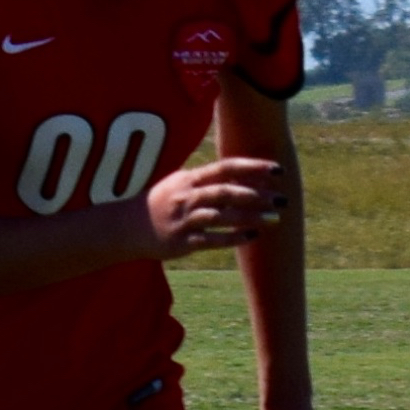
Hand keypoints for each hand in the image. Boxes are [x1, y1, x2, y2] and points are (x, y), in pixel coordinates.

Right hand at [140, 156, 284, 258]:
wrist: (127, 227)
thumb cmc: (162, 203)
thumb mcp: (181, 183)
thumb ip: (209, 179)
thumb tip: (245, 175)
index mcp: (190, 179)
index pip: (226, 168)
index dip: (253, 168)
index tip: (277, 170)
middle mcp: (188, 196)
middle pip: (227, 192)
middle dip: (257, 195)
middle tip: (282, 200)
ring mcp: (185, 219)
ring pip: (222, 216)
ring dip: (251, 217)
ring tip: (276, 219)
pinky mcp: (183, 241)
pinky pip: (212, 240)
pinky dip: (233, 237)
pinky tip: (252, 236)